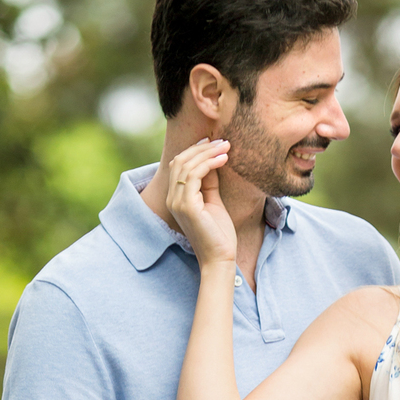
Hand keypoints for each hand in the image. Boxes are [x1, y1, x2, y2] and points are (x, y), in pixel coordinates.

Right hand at [165, 139, 235, 265]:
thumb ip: (209, 183)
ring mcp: (177, 202)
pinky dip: (209, 163)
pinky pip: (194, 175)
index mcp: (176, 198)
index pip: (179, 165)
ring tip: (226, 147)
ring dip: (208, 152)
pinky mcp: (187, 206)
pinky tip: (224, 160)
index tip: (213, 142)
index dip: (195, 150)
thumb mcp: (213, 202)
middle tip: (222, 140)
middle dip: (202, 147)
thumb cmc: (219, 234)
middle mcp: (172, 198)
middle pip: (181, 161)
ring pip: (187, 165)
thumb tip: (213, 161)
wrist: (220, 259)